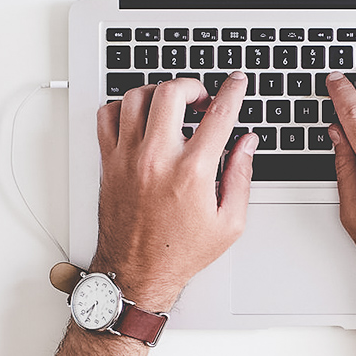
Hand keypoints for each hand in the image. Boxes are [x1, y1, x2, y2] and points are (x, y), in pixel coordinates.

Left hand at [93, 74, 256, 310]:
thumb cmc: (179, 252)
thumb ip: (241, 176)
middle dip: (192, 86)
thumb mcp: (229, 222)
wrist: (137, 273)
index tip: (237, 82)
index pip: (218, 114)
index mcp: (192, 172)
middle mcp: (157, 159)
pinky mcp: (109, 163)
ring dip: (158, 92)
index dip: (233, 91)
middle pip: (171, 93)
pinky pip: (107, 116)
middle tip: (201, 98)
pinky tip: (139, 116)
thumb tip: (247, 144)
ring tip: (171, 105)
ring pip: (136, 97)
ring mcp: (128, 158)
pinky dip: (123, 107)